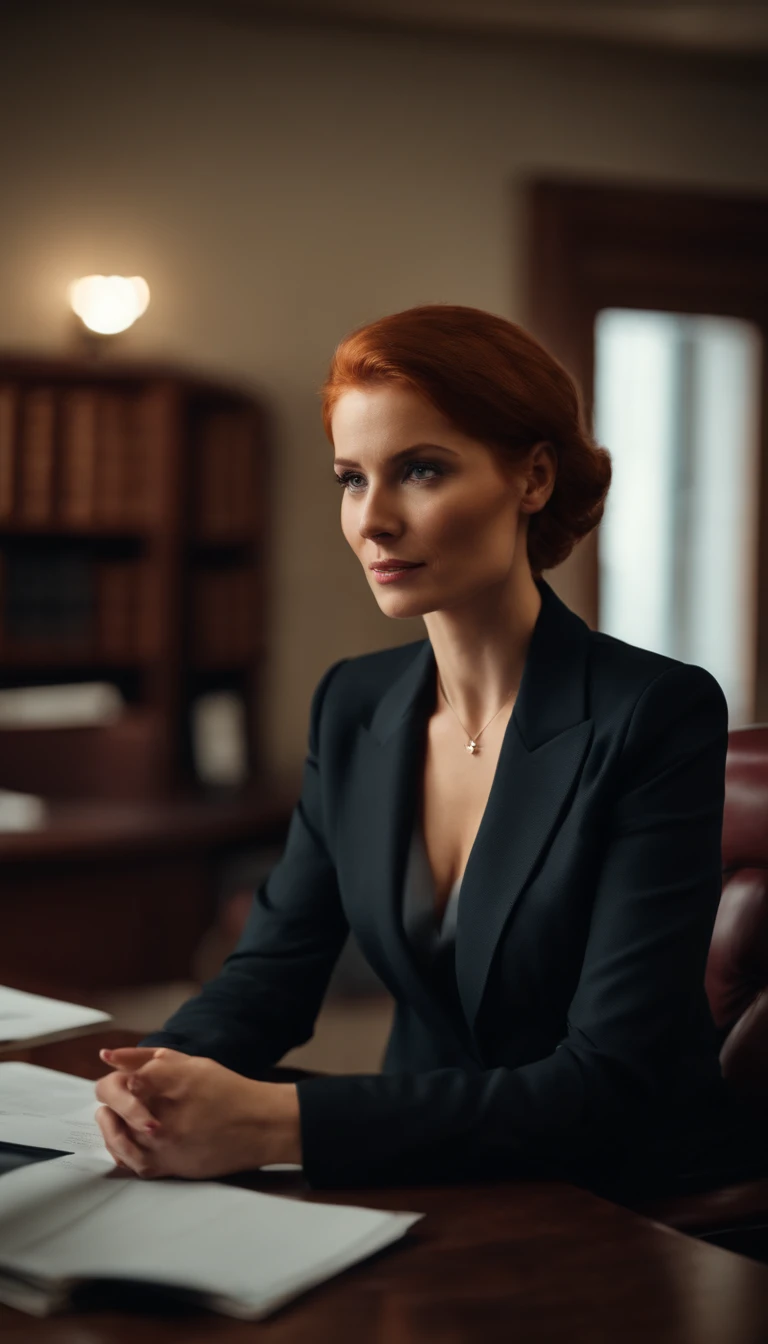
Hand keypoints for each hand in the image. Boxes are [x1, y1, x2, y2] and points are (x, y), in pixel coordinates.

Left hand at [94, 1047, 301, 1179]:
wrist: (258, 1126)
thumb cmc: (227, 1090)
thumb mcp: (188, 1062)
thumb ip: (145, 1058)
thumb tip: (107, 1056)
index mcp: (163, 1081)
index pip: (117, 1080)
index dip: (117, 1078)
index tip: (126, 1080)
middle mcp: (158, 1113)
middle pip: (112, 1106)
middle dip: (112, 1100)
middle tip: (120, 1097)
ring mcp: (160, 1143)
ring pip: (115, 1136)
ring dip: (111, 1125)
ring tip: (115, 1117)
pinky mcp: (167, 1166)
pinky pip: (129, 1162)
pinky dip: (121, 1151)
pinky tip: (126, 1141)